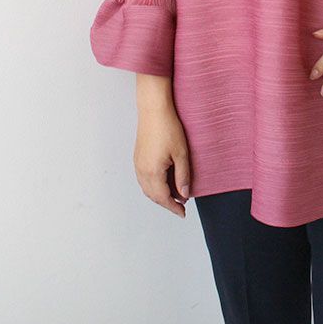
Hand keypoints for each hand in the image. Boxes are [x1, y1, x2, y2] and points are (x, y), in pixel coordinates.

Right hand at [133, 101, 190, 217]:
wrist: (153, 110)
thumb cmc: (168, 128)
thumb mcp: (181, 154)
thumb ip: (183, 176)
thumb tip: (184, 194)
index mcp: (152, 173)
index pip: (163, 198)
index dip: (174, 207)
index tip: (183, 213)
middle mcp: (142, 171)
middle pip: (153, 196)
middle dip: (167, 203)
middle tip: (181, 205)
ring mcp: (138, 164)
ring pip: (147, 188)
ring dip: (160, 194)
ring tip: (175, 194)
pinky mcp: (138, 157)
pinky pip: (144, 179)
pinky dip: (153, 185)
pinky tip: (164, 180)